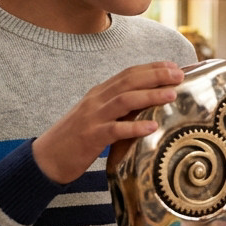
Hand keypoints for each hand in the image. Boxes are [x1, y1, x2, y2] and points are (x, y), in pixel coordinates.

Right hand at [34, 62, 184, 183]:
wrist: (46, 158)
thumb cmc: (76, 139)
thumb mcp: (98, 117)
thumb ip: (118, 109)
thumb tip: (147, 106)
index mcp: (99, 94)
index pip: (128, 74)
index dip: (152, 68)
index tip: (174, 66)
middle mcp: (96, 101)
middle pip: (129, 81)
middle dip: (156, 75)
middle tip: (179, 75)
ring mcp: (92, 118)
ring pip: (124, 100)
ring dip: (149, 95)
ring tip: (171, 95)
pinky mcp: (90, 137)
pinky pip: (114, 130)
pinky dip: (134, 127)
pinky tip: (151, 127)